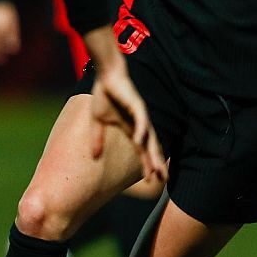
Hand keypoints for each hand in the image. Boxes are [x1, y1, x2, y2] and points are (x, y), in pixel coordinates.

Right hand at [90, 61, 163, 180]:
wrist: (106, 76)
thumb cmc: (104, 96)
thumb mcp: (98, 121)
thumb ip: (97, 139)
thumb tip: (93, 157)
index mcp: (132, 128)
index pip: (142, 150)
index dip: (147, 164)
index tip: (151, 179)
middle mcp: (140, 124)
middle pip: (151, 147)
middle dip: (157, 163)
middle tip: (163, 179)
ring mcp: (140, 115)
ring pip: (149, 137)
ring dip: (153, 153)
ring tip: (157, 168)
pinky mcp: (137, 105)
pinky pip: (141, 121)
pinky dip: (141, 132)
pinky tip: (140, 142)